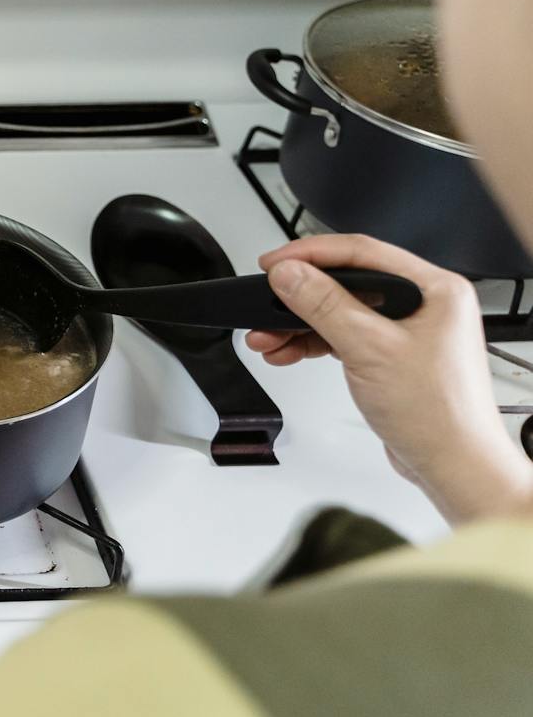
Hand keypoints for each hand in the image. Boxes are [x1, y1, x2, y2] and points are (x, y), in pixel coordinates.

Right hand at [245, 234, 532, 521]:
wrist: (451, 464)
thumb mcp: (370, 349)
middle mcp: (423, 304)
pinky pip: (343, 335)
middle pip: (347, 282)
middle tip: (265, 300)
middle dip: (299, 296)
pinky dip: (313, 342)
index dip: (311, 254)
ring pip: (340, 311)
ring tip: (267, 337)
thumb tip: (289, 274)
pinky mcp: (391, 354)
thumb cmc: (438, 413)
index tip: (273, 263)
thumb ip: (325, 305)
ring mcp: (406, 330)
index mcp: (434, 289)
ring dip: (299, 324)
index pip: (362, 252)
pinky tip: (288, 351)